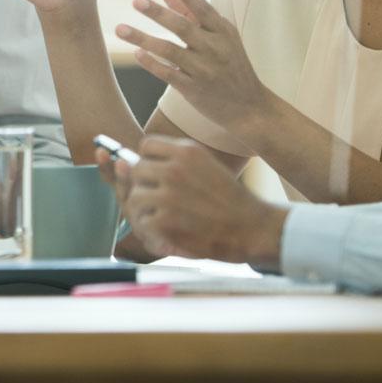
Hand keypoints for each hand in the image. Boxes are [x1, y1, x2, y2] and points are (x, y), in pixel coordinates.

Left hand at [101, 137, 286, 267]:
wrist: (254, 228)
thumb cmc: (229, 200)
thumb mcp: (207, 166)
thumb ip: (175, 162)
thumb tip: (127, 161)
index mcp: (187, 151)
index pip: (146, 146)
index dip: (149, 162)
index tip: (160, 179)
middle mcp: (175, 168)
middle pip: (136, 170)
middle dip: (144, 187)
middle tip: (158, 204)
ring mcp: (169, 194)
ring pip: (134, 197)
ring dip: (144, 211)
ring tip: (160, 221)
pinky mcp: (166, 220)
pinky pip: (142, 222)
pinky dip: (150, 232)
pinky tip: (164, 236)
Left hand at [114, 0, 269, 134]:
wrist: (249, 107)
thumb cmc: (232, 65)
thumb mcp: (221, 37)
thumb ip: (193, 13)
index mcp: (223, 33)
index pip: (205, 11)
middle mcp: (215, 50)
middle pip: (183, 28)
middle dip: (158, 14)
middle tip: (136, 1)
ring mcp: (204, 70)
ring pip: (169, 51)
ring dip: (143, 38)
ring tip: (120, 29)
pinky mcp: (193, 89)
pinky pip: (168, 74)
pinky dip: (151, 64)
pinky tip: (137, 53)